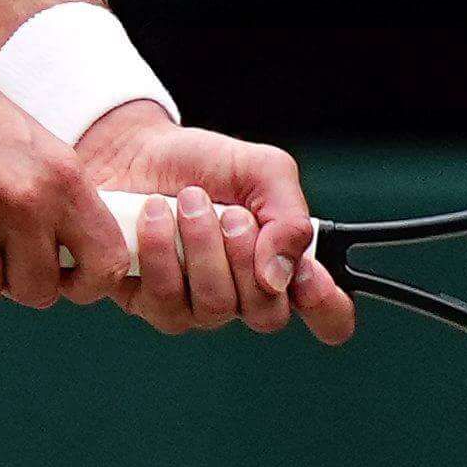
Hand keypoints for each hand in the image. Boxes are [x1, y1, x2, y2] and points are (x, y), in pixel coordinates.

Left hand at [78, 103, 356, 343]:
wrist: (137, 150)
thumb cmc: (207, 166)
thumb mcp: (264, 171)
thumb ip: (290, 217)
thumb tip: (280, 276)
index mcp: (286, 267)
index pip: (329, 316)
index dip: (328, 307)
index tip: (309, 274)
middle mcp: (246, 297)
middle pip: (268, 315)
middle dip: (248, 258)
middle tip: (232, 214)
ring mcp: (198, 307)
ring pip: (215, 307)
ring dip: (204, 247)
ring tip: (190, 201)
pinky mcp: (151, 304)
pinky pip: (166, 300)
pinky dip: (161, 250)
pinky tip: (155, 215)